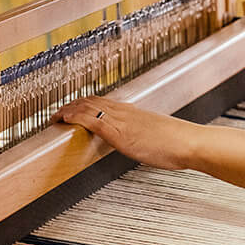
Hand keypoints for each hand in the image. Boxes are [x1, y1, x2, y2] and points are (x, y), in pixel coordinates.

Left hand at [52, 96, 196, 169]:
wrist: (190, 143)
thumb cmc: (178, 142)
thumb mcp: (157, 135)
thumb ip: (144, 135)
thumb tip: (140, 141)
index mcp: (133, 112)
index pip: (102, 102)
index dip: (83, 104)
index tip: (72, 109)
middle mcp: (125, 111)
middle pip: (90, 101)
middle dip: (71, 105)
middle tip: (57, 113)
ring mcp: (121, 120)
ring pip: (87, 106)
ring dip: (68, 109)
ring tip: (55, 116)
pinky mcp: (119, 132)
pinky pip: (91, 119)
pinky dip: (75, 116)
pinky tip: (65, 119)